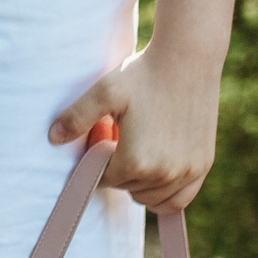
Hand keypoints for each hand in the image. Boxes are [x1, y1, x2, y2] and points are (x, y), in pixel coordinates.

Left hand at [49, 43, 223, 209]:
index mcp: (136, 161)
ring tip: (137, 152)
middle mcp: (164, 174)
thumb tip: (53, 138)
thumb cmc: (143, 74)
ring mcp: (188, 172)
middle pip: (128, 189)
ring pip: (152, 199)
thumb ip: (75, 117)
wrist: (188, 59)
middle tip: (119, 140)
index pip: (105, 180)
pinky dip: (165, 195)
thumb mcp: (103, 92)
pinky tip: (157, 175)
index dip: (98, 161)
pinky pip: (180, 199)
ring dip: (139, 184)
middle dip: (118, 170)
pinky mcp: (203, 165)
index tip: (103, 138)